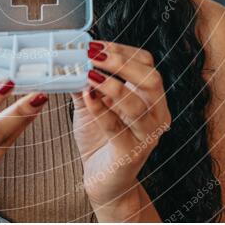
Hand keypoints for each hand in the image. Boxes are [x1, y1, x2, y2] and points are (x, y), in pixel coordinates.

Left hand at [71, 41, 170, 215]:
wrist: (104, 180)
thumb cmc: (101, 139)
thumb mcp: (91, 103)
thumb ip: (83, 80)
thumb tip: (68, 56)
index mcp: (151, 97)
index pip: (146, 63)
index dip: (122, 50)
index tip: (96, 44)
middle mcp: (156, 114)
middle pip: (151, 79)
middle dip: (122, 64)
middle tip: (94, 55)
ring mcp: (146, 135)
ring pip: (138, 105)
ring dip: (112, 85)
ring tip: (89, 74)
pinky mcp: (131, 153)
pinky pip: (118, 128)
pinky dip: (101, 110)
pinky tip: (86, 96)